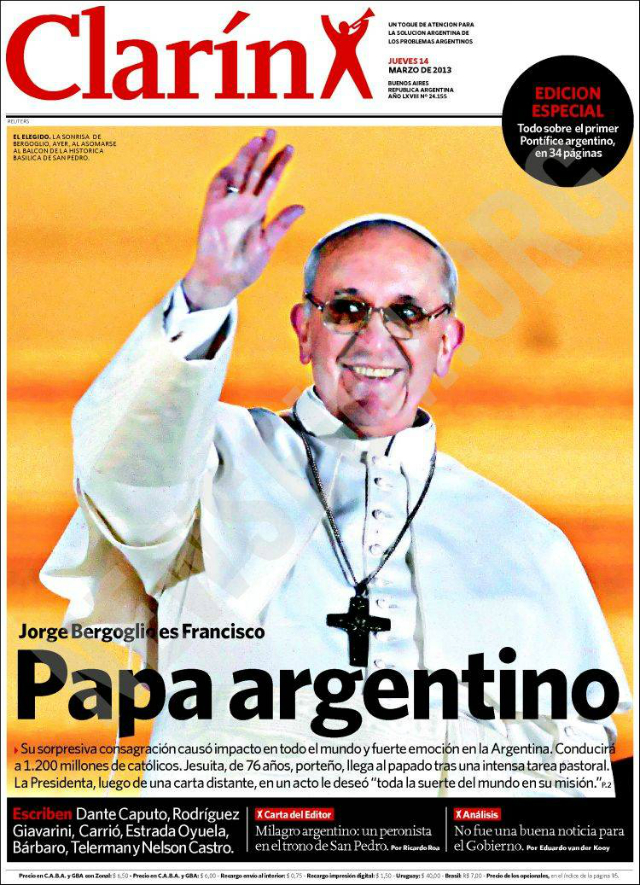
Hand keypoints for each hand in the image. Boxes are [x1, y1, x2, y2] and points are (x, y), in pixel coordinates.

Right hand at [183, 130, 304, 308]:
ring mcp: (227, 206)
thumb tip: (300, 207)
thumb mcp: (267, 246)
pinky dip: (224, 176)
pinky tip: (235, 163)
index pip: (270, 182)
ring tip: (256, 140)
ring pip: (237, 175)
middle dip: (262, 152)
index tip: (290, 148)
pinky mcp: (212, 211)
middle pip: (254, 171)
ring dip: (245, 158)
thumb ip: (281, 225)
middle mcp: (243, 204)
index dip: (279, 165)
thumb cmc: (245, 267)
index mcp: (258, 211)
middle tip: (272, 132)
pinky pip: (217, 188)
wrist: (223, 281)